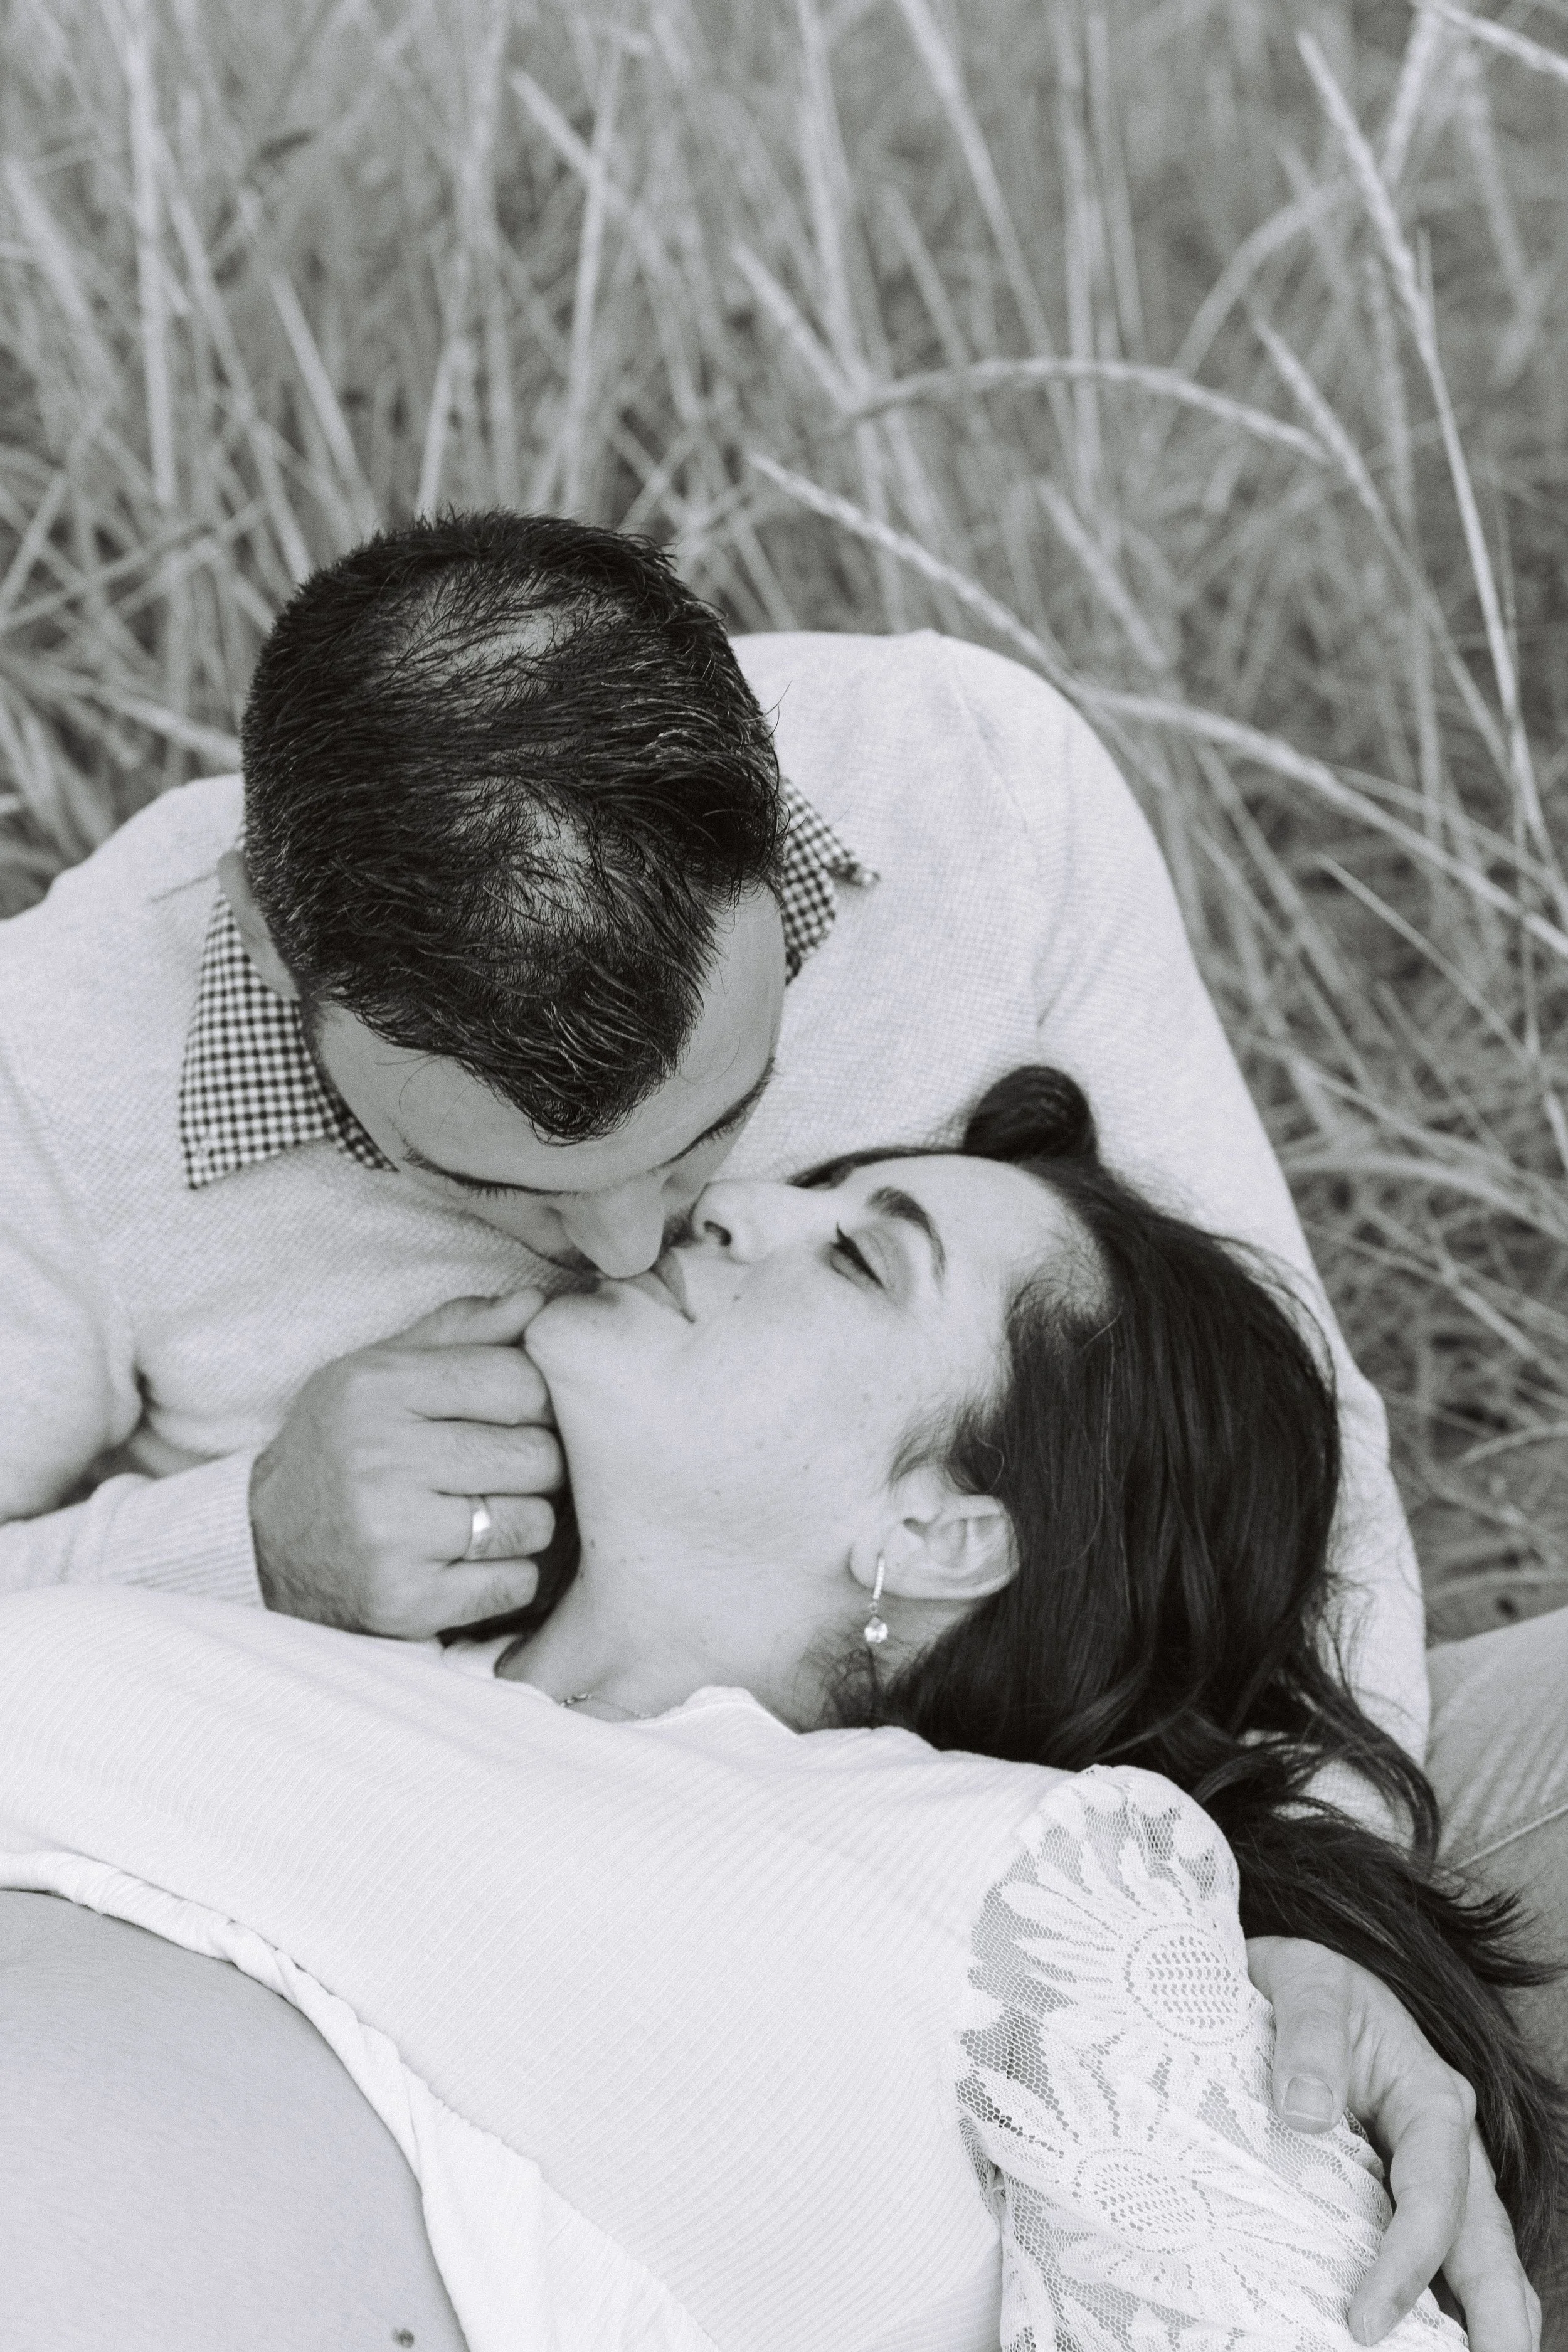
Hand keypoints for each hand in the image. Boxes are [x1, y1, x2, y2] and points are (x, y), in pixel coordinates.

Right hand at [249, 1292, 561, 1637]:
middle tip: (510, 1473)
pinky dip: (508, 1576)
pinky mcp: (405, 1602)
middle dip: (540, 1466)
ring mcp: (392, 1535)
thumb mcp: (378, 1372)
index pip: (519, 1383)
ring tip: (488, 1515)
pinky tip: (470, 1561)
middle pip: (537, 1456)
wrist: (259, 1545)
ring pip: (532, 1523)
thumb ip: (459, 1334)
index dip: (544, 1402)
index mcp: (379, 1387)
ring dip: (526, 1523)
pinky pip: (513, 1585)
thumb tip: (537, 1304)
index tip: (528, 1418)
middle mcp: (382, 1457)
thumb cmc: (339, 1446)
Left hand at [1248, 1936, 1540, 2351]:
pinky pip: (1446, 2249)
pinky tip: (1439, 2340)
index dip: (1407, 2266)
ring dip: (1487, 2318)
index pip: (1433, 2198)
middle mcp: (1448, 2140)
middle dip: (1496, 2321)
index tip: (1365, 2322)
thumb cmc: (1308, 1981)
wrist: (1305, 1972)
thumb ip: (1306, 2042)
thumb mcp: (1306, 1986)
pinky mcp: (1411, 2182)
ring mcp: (1439, 2167)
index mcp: (1432, 2097)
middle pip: (1484, 2244)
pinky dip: (1453, 2301)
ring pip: (1480, 2255)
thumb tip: (1302, 2113)